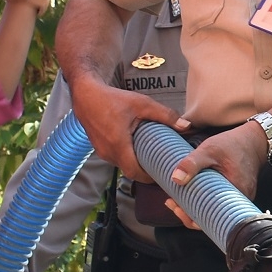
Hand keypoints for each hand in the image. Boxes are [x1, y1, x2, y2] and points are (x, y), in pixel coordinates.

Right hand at [64, 73, 184, 179]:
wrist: (86, 94)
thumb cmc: (112, 98)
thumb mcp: (142, 104)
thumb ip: (165, 115)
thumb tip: (186, 126)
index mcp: (118, 145)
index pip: (135, 173)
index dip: (150, 177)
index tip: (164, 174)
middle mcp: (108, 152)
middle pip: (130, 171)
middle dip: (146, 172)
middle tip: (163, 168)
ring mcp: (102, 152)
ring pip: (122, 165)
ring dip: (136, 164)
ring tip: (153, 159)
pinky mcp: (99, 148)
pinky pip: (116, 158)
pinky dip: (127, 157)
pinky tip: (138, 149)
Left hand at [169, 120, 270, 209]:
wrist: (253, 140)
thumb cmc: (233, 144)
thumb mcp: (210, 149)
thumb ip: (192, 163)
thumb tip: (176, 179)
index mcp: (236, 193)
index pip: (212, 217)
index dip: (191, 217)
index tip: (176, 207)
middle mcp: (239, 201)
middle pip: (211, 218)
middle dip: (188, 213)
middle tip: (172, 203)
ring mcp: (238, 199)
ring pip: (214, 211)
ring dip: (194, 208)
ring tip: (176, 200)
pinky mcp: (235, 195)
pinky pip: (218, 203)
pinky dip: (204, 201)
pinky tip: (191, 194)